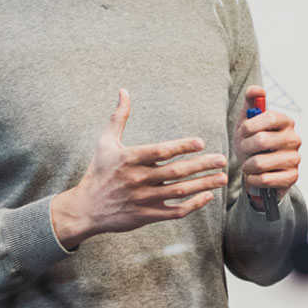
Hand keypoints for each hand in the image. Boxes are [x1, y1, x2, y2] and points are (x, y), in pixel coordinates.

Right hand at [51, 89, 227, 248]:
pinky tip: (208, 196)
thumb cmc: (98, 172)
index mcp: (129, 159)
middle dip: (201, 165)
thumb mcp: (105, 143)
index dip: (181, 146)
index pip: (160, 151)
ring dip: (203, 185)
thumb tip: (123, 90)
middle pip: (175, 172)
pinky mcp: (147, 216)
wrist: (85, 209)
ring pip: (179, 192)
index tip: (201, 142)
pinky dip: (193, 205)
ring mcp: (143, 199)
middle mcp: (138, 179)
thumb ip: (118, 117)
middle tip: (222, 160)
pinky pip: (174, 212)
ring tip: (222, 178)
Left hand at [237, 86, 301, 206]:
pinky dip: (252, 179)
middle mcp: (294, 139)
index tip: (243, 132)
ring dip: (247, 166)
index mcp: (286, 122)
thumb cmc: (251, 144)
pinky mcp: (292, 177)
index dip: (250, 125)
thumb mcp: (247, 122)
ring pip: (260, 163)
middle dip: (244, 148)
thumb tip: (257, 89)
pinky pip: (264, 179)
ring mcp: (295, 159)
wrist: (256, 171)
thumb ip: (251, 102)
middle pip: (262, 140)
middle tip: (244, 151)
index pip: (270, 117)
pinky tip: (254, 176)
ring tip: (249, 165)